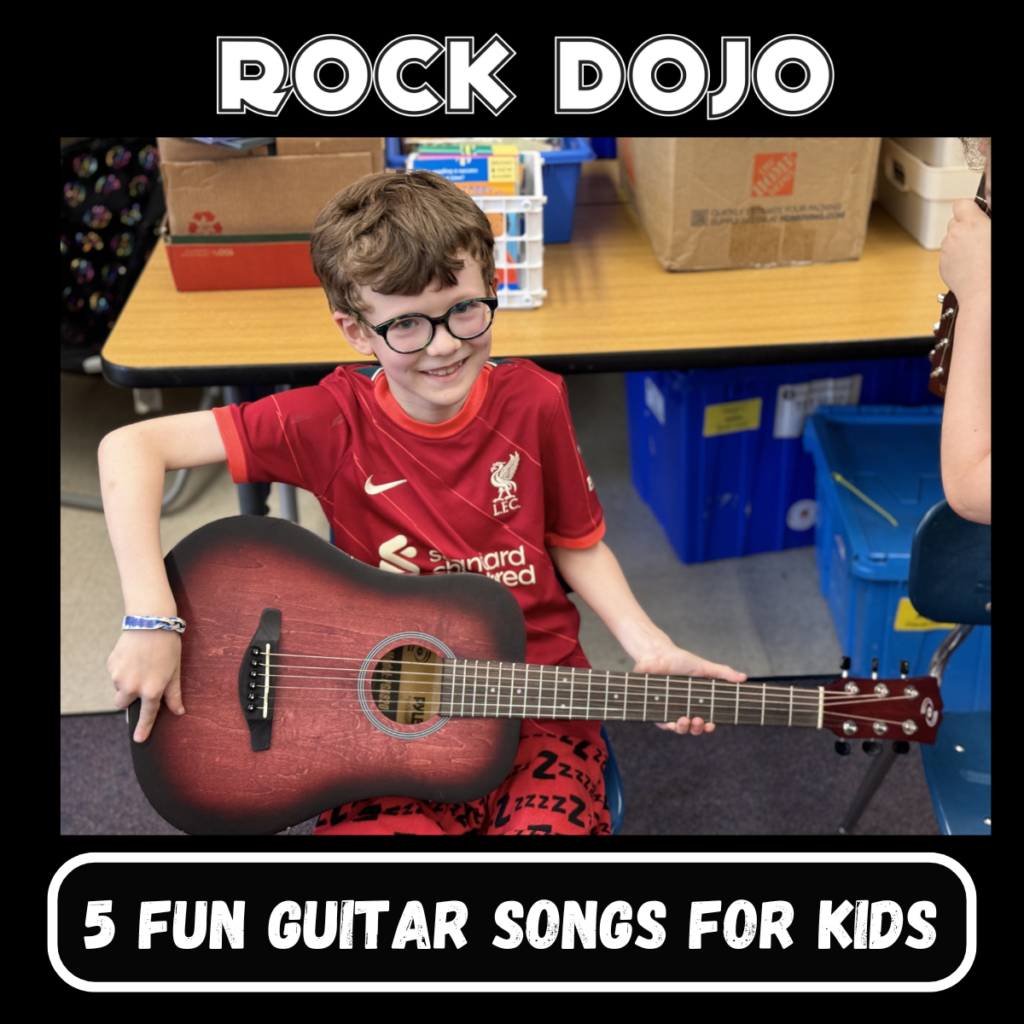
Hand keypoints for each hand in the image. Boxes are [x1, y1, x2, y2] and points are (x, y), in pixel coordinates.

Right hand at [107, 628, 183, 741]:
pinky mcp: (111, 666)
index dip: (144, 728)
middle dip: (128, 699)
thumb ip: (174, 694)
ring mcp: (118, 677)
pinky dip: (122, 670)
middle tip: (141, 683)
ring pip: (119, 688)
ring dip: (126, 683)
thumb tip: (179, 712)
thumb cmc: (168, 646)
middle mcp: (132, 687)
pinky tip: (133, 657)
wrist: (150, 622)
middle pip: (122, 705)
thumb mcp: (175, 671)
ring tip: (141, 664)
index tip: (139, 739)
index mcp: (151, 690)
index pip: (147, 714)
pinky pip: (115, 674)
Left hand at [632, 647, 746, 735]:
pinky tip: (672, 723)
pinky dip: (667, 726)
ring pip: (678, 728)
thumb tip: (743, 677)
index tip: (712, 725)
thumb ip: (722, 673)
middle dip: (697, 728)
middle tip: (698, 721)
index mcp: (697, 701)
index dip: (709, 726)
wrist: (658, 655)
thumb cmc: (680, 660)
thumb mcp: (704, 667)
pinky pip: (662, 722)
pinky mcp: (656, 708)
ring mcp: (670, 709)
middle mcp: (684, 708)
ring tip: (685, 719)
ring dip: (683, 729)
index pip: (706, 719)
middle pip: (693, 727)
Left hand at [938, 199, 990, 305]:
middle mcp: (954, 235)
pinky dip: (955, 257)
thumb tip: (985, 220)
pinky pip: (947, 255)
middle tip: (979, 236)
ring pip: (950, 239)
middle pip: (954, 222)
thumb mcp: (996, 234)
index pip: (961, 203)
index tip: (976, 214)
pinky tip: (969, 265)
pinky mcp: (942, 265)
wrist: (984, 293)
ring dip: (959, 242)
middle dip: (964, 226)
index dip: (969, 208)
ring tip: (976, 254)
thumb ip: (987, 223)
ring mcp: (946, 251)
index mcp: (972, 223)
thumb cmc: (993, 267)